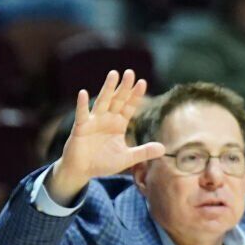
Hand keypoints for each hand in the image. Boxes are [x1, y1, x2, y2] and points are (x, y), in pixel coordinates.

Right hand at [49, 69, 163, 203]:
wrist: (82, 171)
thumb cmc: (103, 163)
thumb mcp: (126, 158)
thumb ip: (143, 152)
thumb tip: (164, 149)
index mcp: (119, 124)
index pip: (129, 106)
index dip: (136, 95)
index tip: (143, 82)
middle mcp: (107, 119)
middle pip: (118, 100)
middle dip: (124, 87)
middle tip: (130, 72)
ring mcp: (93, 122)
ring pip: (102, 102)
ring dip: (108, 88)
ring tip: (114, 74)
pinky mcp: (80, 128)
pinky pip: (82, 115)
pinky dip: (82, 104)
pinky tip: (83, 93)